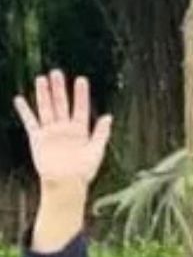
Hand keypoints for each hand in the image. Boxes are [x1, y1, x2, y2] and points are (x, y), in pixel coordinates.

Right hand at [13, 70, 110, 188]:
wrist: (66, 184)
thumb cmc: (83, 171)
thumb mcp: (97, 151)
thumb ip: (102, 133)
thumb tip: (108, 116)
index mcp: (80, 131)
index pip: (81, 108)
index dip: (81, 94)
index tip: (81, 79)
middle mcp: (65, 129)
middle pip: (61, 104)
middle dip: (59, 88)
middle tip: (56, 72)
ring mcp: (51, 132)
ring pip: (46, 108)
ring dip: (44, 94)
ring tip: (41, 79)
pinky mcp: (38, 138)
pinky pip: (30, 122)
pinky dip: (25, 111)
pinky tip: (20, 99)